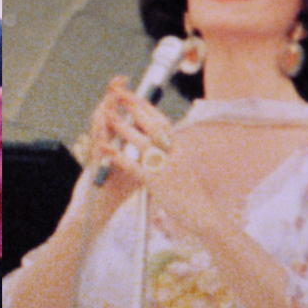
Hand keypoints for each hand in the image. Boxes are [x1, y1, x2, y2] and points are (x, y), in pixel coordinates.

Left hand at [99, 80, 226, 238]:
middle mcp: (173, 153)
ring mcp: (165, 167)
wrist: (201, 213)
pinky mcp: (155, 183)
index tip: (132, 94)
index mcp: (179, 148)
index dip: (145, 106)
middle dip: (134, 107)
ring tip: (108, 115)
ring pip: (141, 142)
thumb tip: (156, 137)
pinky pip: (133, 166)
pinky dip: (117, 155)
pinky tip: (105, 148)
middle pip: (152, 125)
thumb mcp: (181, 165)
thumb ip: (169, 152)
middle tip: (118, 94)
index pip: (161, 121)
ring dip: (123, 127)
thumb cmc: (189, 191)